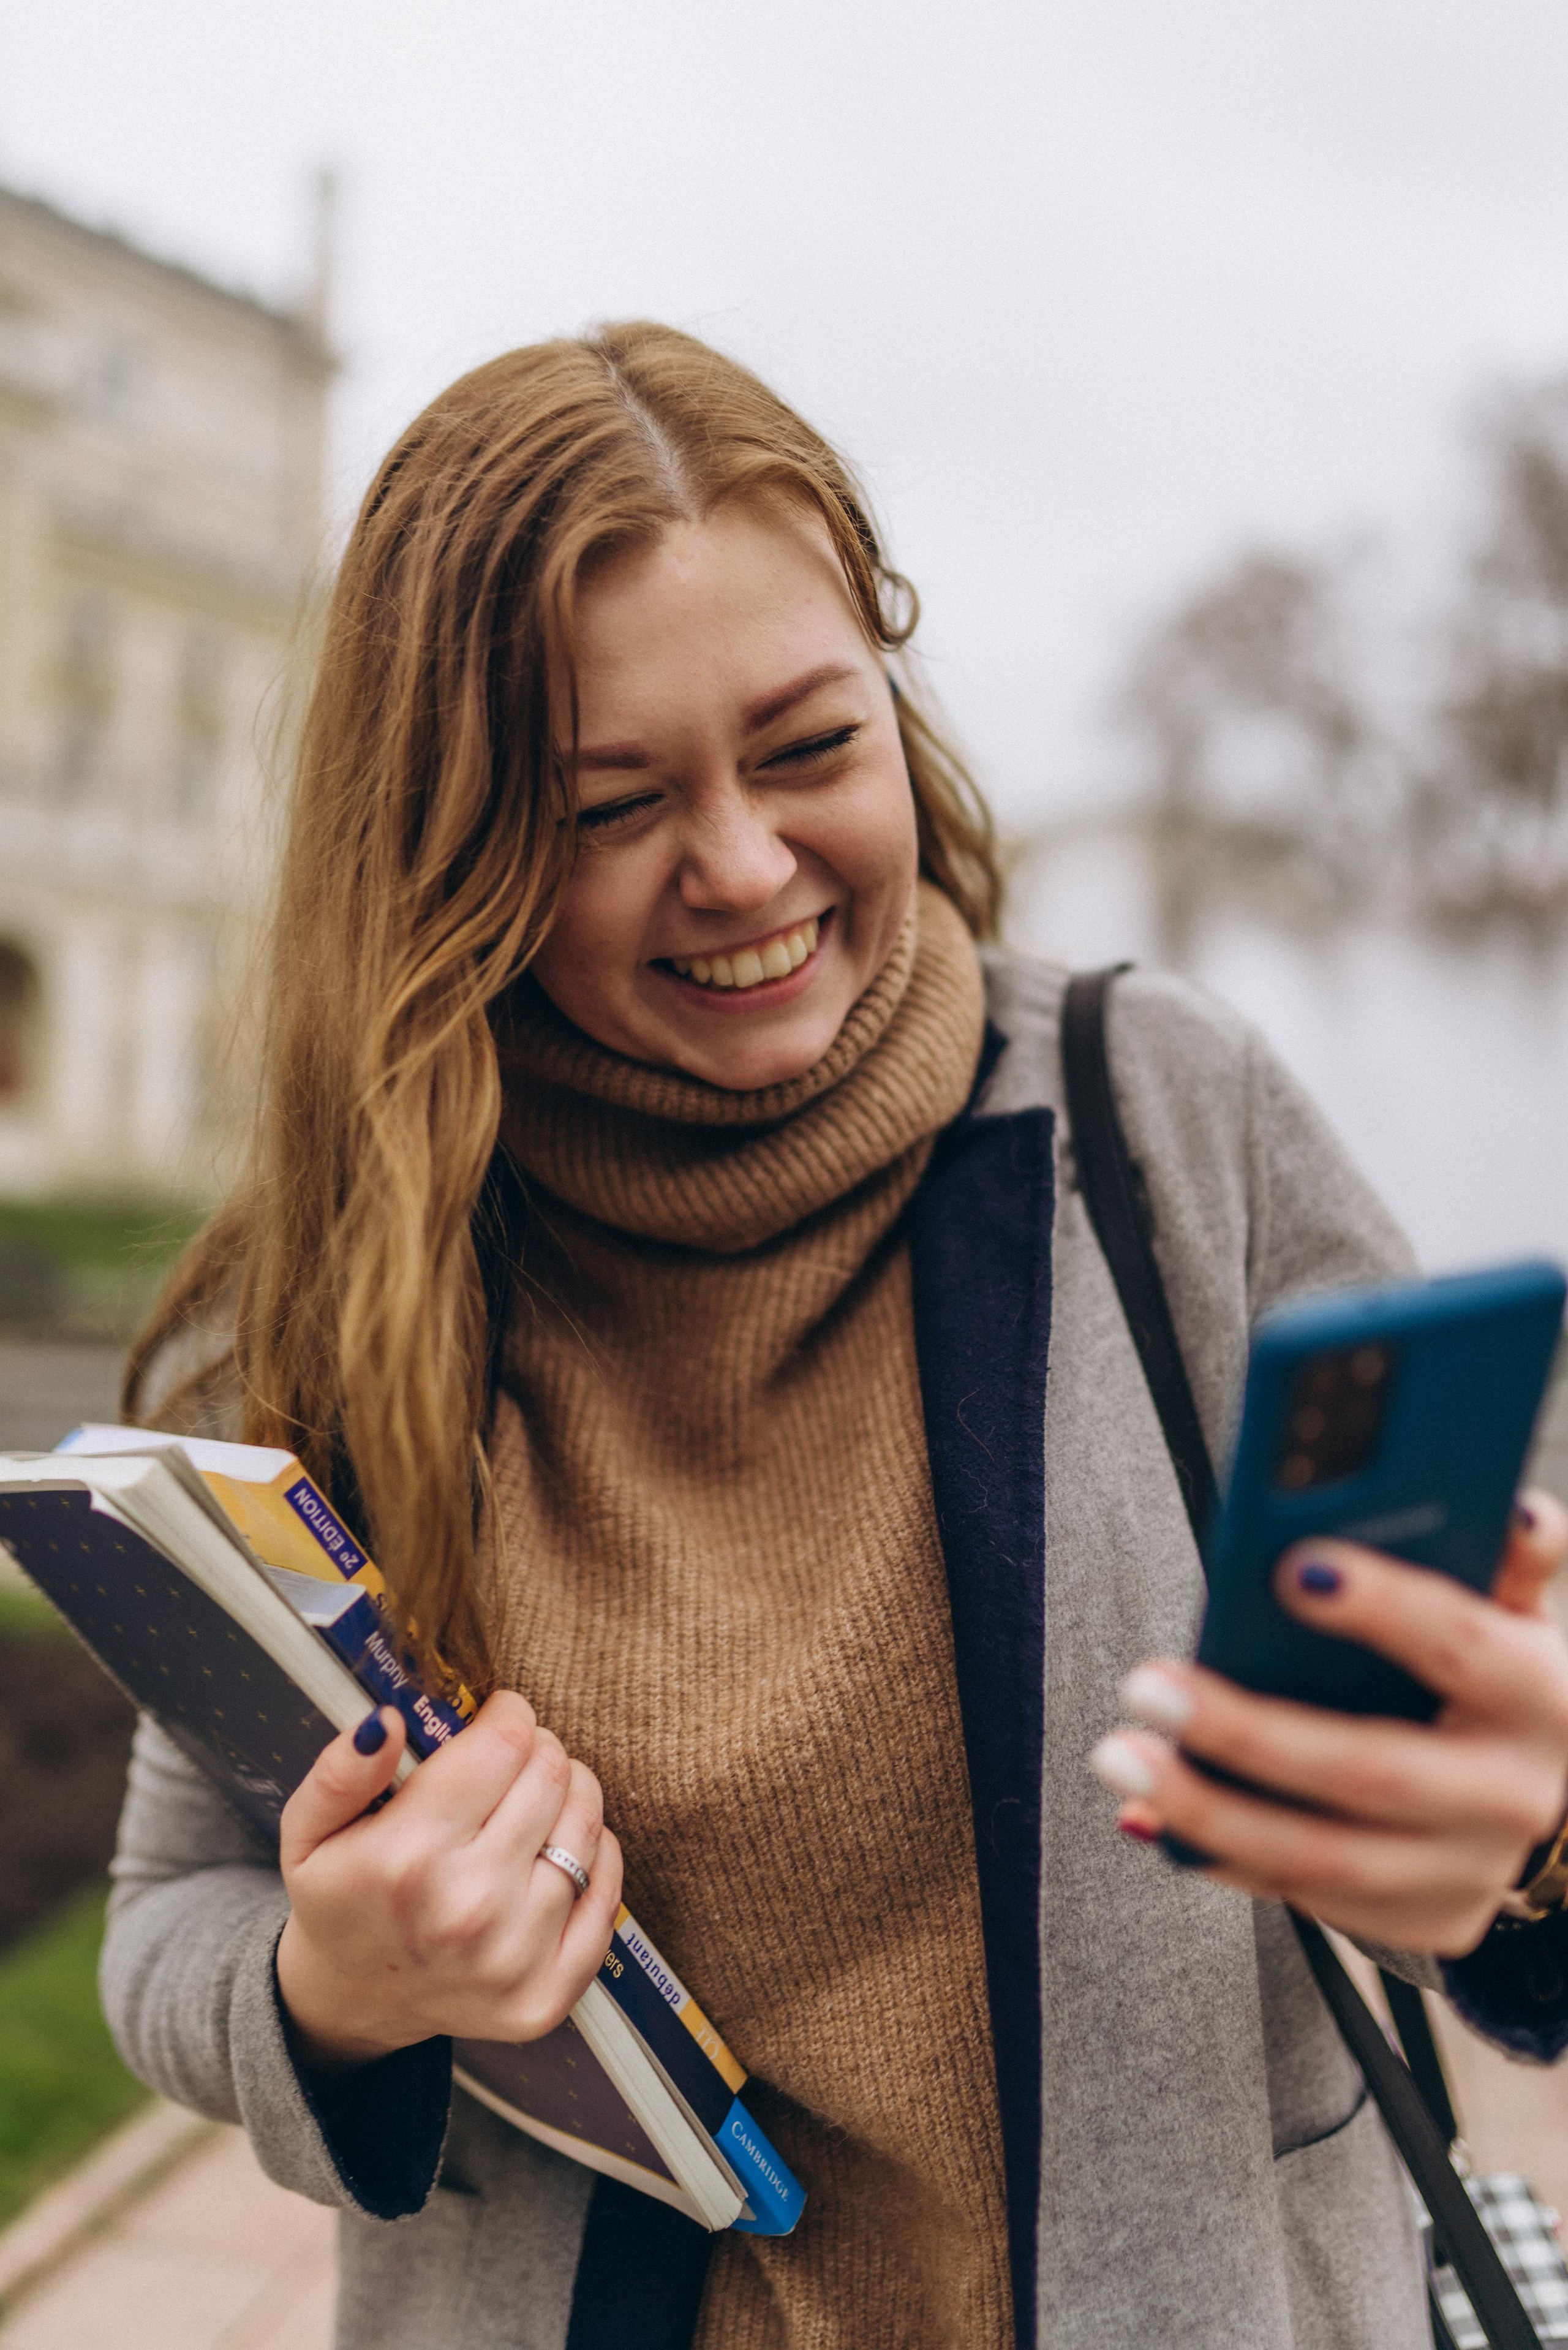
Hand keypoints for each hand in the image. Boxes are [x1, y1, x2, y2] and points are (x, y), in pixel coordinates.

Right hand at [275, 1692, 621, 2069]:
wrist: (351, 1998)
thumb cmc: (337, 1897)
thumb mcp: (307, 1829)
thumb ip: (341, 1770)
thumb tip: (389, 1721)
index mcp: (407, 1859)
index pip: (505, 1743)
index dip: (508, 1714)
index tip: (498, 1716)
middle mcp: (469, 1909)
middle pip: (551, 1774)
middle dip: (537, 1749)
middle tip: (512, 1759)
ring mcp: (515, 1958)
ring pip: (587, 1824)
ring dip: (569, 1793)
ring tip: (535, 1798)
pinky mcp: (548, 1995)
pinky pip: (608, 1892)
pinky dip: (595, 1856)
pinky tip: (556, 1848)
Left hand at [1089, 1489, 1567, 1955]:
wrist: (1542, 1788)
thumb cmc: (1497, 1669)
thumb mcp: (1514, 1609)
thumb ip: (1507, 1558)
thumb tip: (1514, 1513)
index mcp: (1543, 1697)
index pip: (1462, 1645)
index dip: (1383, 1608)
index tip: (1290, 1565)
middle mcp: (1513, 1796)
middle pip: (1369, 1769)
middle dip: (1246, 1731)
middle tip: (1146, 1685)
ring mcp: (1468, 1871)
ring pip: (1322, 1855)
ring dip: (1206, 1809)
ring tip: (1120, 1755)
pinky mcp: (1427, 1920)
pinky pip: (1305, 1895)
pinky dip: (1219, 1855)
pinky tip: (1151, 1814)